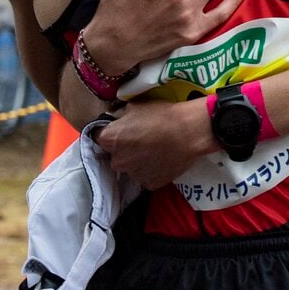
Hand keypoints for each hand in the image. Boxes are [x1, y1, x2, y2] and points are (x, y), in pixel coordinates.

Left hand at [95, 99, 215, 189]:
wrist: (189, 132)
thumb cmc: (161, 115)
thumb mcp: (135, 105)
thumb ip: (119, 114)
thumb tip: (114, 118)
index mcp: (109, 140)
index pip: (99, 137)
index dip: (109, 131)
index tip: (121, 128)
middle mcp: (116, 161)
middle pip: (114, 155)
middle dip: (123, 148)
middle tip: (140, 138)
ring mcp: (133, 175)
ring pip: (130, 167)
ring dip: (136, 160)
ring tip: (154, 149)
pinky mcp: (149, 184)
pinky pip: (145, 176)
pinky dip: (150, 169)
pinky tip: (161, 159)